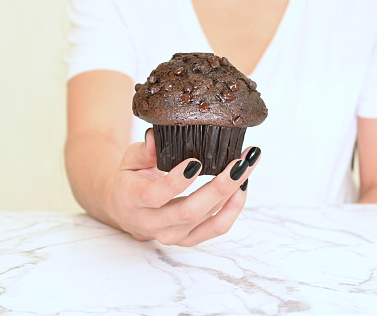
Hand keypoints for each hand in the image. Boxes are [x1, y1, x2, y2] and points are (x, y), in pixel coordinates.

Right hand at [109, 128, 260, 246]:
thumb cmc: (132, 180)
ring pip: (208, 219)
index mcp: (133, 199)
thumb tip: (154, 137)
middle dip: (219, 186)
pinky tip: (242, 186)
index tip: (196, 162)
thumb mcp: (130, 160)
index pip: (154, 196)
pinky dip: (234, 208)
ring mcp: (173, 235)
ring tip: (248, 165)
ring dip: (232, 192)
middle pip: (190, 211)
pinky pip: (217, 228)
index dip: (176, 181)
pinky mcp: (189, 239)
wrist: (128, 210)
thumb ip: (143, 150)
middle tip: (239, 162)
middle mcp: (153, 223)